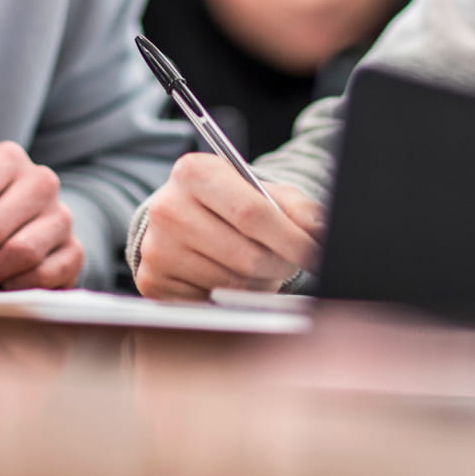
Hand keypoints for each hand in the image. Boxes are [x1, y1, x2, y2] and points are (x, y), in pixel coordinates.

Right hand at [132, 153, 323, 301]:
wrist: (179, 216)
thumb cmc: (226, 201)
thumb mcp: (261, 190)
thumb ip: (296, 207)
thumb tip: (321, 231)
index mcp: (193, 172)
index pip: (252, 213)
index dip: (292, 239)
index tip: (314, 252)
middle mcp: (167, 208)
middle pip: (246, 255)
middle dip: (280, 265)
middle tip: (291, 262)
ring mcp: (156, 248)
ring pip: (232, 285)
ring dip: (258, 283)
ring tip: (257, 266)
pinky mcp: (153, 282)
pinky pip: (211, 303)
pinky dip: (231, 298)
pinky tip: (231, 278)